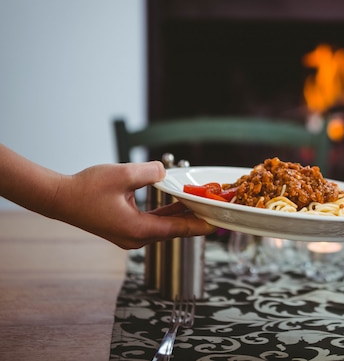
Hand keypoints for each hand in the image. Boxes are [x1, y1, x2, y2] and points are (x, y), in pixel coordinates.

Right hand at [56, 161, 215, 248]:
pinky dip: (166, 214)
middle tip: (215, 209)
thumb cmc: (86, 188)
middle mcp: (135, 238)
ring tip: (202, 204)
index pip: (178, 228)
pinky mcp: (125, 229)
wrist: (59, 199)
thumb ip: (150, 172)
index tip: (218, 224)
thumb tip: (166, 171)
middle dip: (195, 218)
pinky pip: (153, 223)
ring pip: (164, 226)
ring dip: (181, 215)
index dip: (200, 225)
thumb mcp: (122, 174)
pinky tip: (178, 204)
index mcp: (137, 229)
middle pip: (174, 229)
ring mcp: (129, 236)